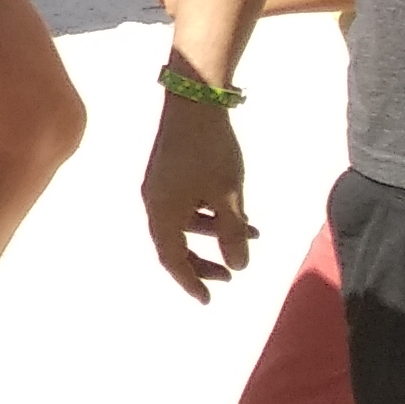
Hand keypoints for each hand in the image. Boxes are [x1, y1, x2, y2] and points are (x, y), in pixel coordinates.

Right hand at [141, 89, 259, 299]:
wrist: (193, 104)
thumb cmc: (210, 154)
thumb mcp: (229, 198)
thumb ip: (232, 235)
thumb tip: (238, 266)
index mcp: (163, 212)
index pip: (172, 258)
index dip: (190, 281)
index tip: (208, 300)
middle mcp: (154, 202)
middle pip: (174, 244)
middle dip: (202, 262)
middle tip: (229, 275)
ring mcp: (159, 185)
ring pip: (183, 223)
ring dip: (213, 235)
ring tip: (250, 235)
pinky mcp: (167, 171)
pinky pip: (184, 205)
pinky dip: (208, 215)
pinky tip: (235, 209)